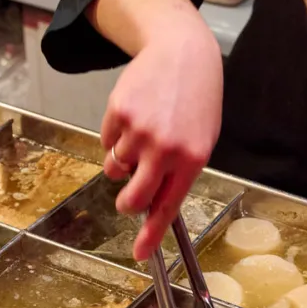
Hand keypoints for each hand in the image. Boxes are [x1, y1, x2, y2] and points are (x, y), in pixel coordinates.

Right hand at [102, 24, 222, 260]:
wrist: (181, 54)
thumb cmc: (194, 100)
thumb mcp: (200, 139)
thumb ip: (178, 172)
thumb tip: (153, 206)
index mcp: (191, 159)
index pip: (167, 207)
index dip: (151, 235)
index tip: (139, 253)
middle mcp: (165, 148)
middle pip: (133, 198)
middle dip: (127, 203)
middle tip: (128, 199)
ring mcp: (139, 131)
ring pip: (115, 168)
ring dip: (122, 160)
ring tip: (140, 135)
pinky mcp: (118, 113)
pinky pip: (106, 142)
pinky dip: (115, 136)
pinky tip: (133, 116)